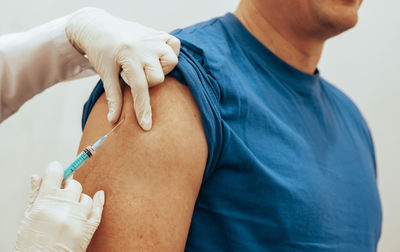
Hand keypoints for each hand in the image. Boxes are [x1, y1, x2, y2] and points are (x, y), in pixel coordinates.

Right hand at [14, 161, 104, 251]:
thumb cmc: (30, 246)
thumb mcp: (27, 219)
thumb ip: (35, 195)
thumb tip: (37, 177)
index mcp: (46, 202)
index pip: (55, 173)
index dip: (55, 169)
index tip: (55, 169)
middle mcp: (64, 208)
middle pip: (73, 184)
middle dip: (67, 188)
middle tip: (60, 195)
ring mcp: (79, 218)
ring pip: (86, 197)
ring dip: (79, 200)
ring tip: (69, 209)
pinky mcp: (88, 230)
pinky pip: (99, 210)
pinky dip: (99, 201)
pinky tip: (100, 195)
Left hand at [65, 7, 180, 129]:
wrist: (98, 27)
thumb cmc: (100, 51)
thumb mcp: (105, 73)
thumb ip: (113, 97)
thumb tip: (113, 120)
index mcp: (128, 56)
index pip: (140, 87)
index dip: (143, 109)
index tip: (146, 126)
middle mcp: (144, 46)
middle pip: (158, 77)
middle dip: (147, 82)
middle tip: (135, 75)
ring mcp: (154, 38)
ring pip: (171, 61)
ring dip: (161, 68)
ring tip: (146, 65)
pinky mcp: (159, 33)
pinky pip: (175, 45)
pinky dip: (169, 52)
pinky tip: (157, 55)